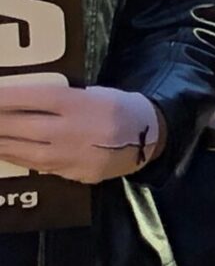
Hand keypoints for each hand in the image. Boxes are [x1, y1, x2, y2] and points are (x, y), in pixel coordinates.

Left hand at [0, 83, 164, 184]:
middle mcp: (70, 130)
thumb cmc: (117, 107)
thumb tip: (17, 101)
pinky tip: (1, 149)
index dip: (3, 97)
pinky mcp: (70, 173)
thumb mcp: (92, 93)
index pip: (30, 97)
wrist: (149, 137)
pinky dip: (12, 155)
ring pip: (19, 149)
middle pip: (18, 125)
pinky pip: (33, 164)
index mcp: (78, 104)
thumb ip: (59, 98)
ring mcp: (69, 155)